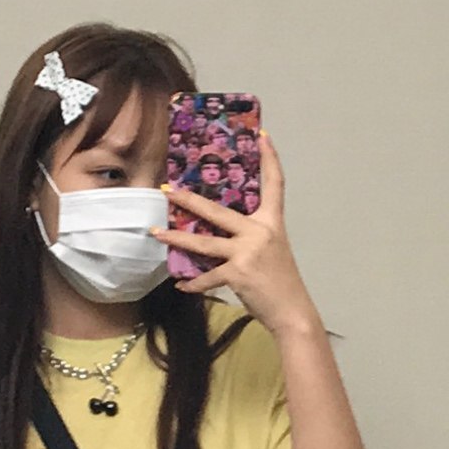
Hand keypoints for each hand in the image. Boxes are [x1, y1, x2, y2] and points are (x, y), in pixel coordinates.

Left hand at [159, 130, 319, 335]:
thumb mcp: (272, 251)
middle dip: (189, 200)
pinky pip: (207, 277)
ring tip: (156, 232)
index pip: (275, 184)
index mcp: (272, 223)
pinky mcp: (237, 273)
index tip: (262, 136)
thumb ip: (250, 237)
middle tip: (168, 189)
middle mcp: (260, 232)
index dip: (270, 159)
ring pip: (203, 242)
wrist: (292, 312)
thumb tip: (219, 232)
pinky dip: (193, 283)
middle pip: (218, 210)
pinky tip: (181, 285)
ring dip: (176, 237)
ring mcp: (247, 252)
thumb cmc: (281, 283)